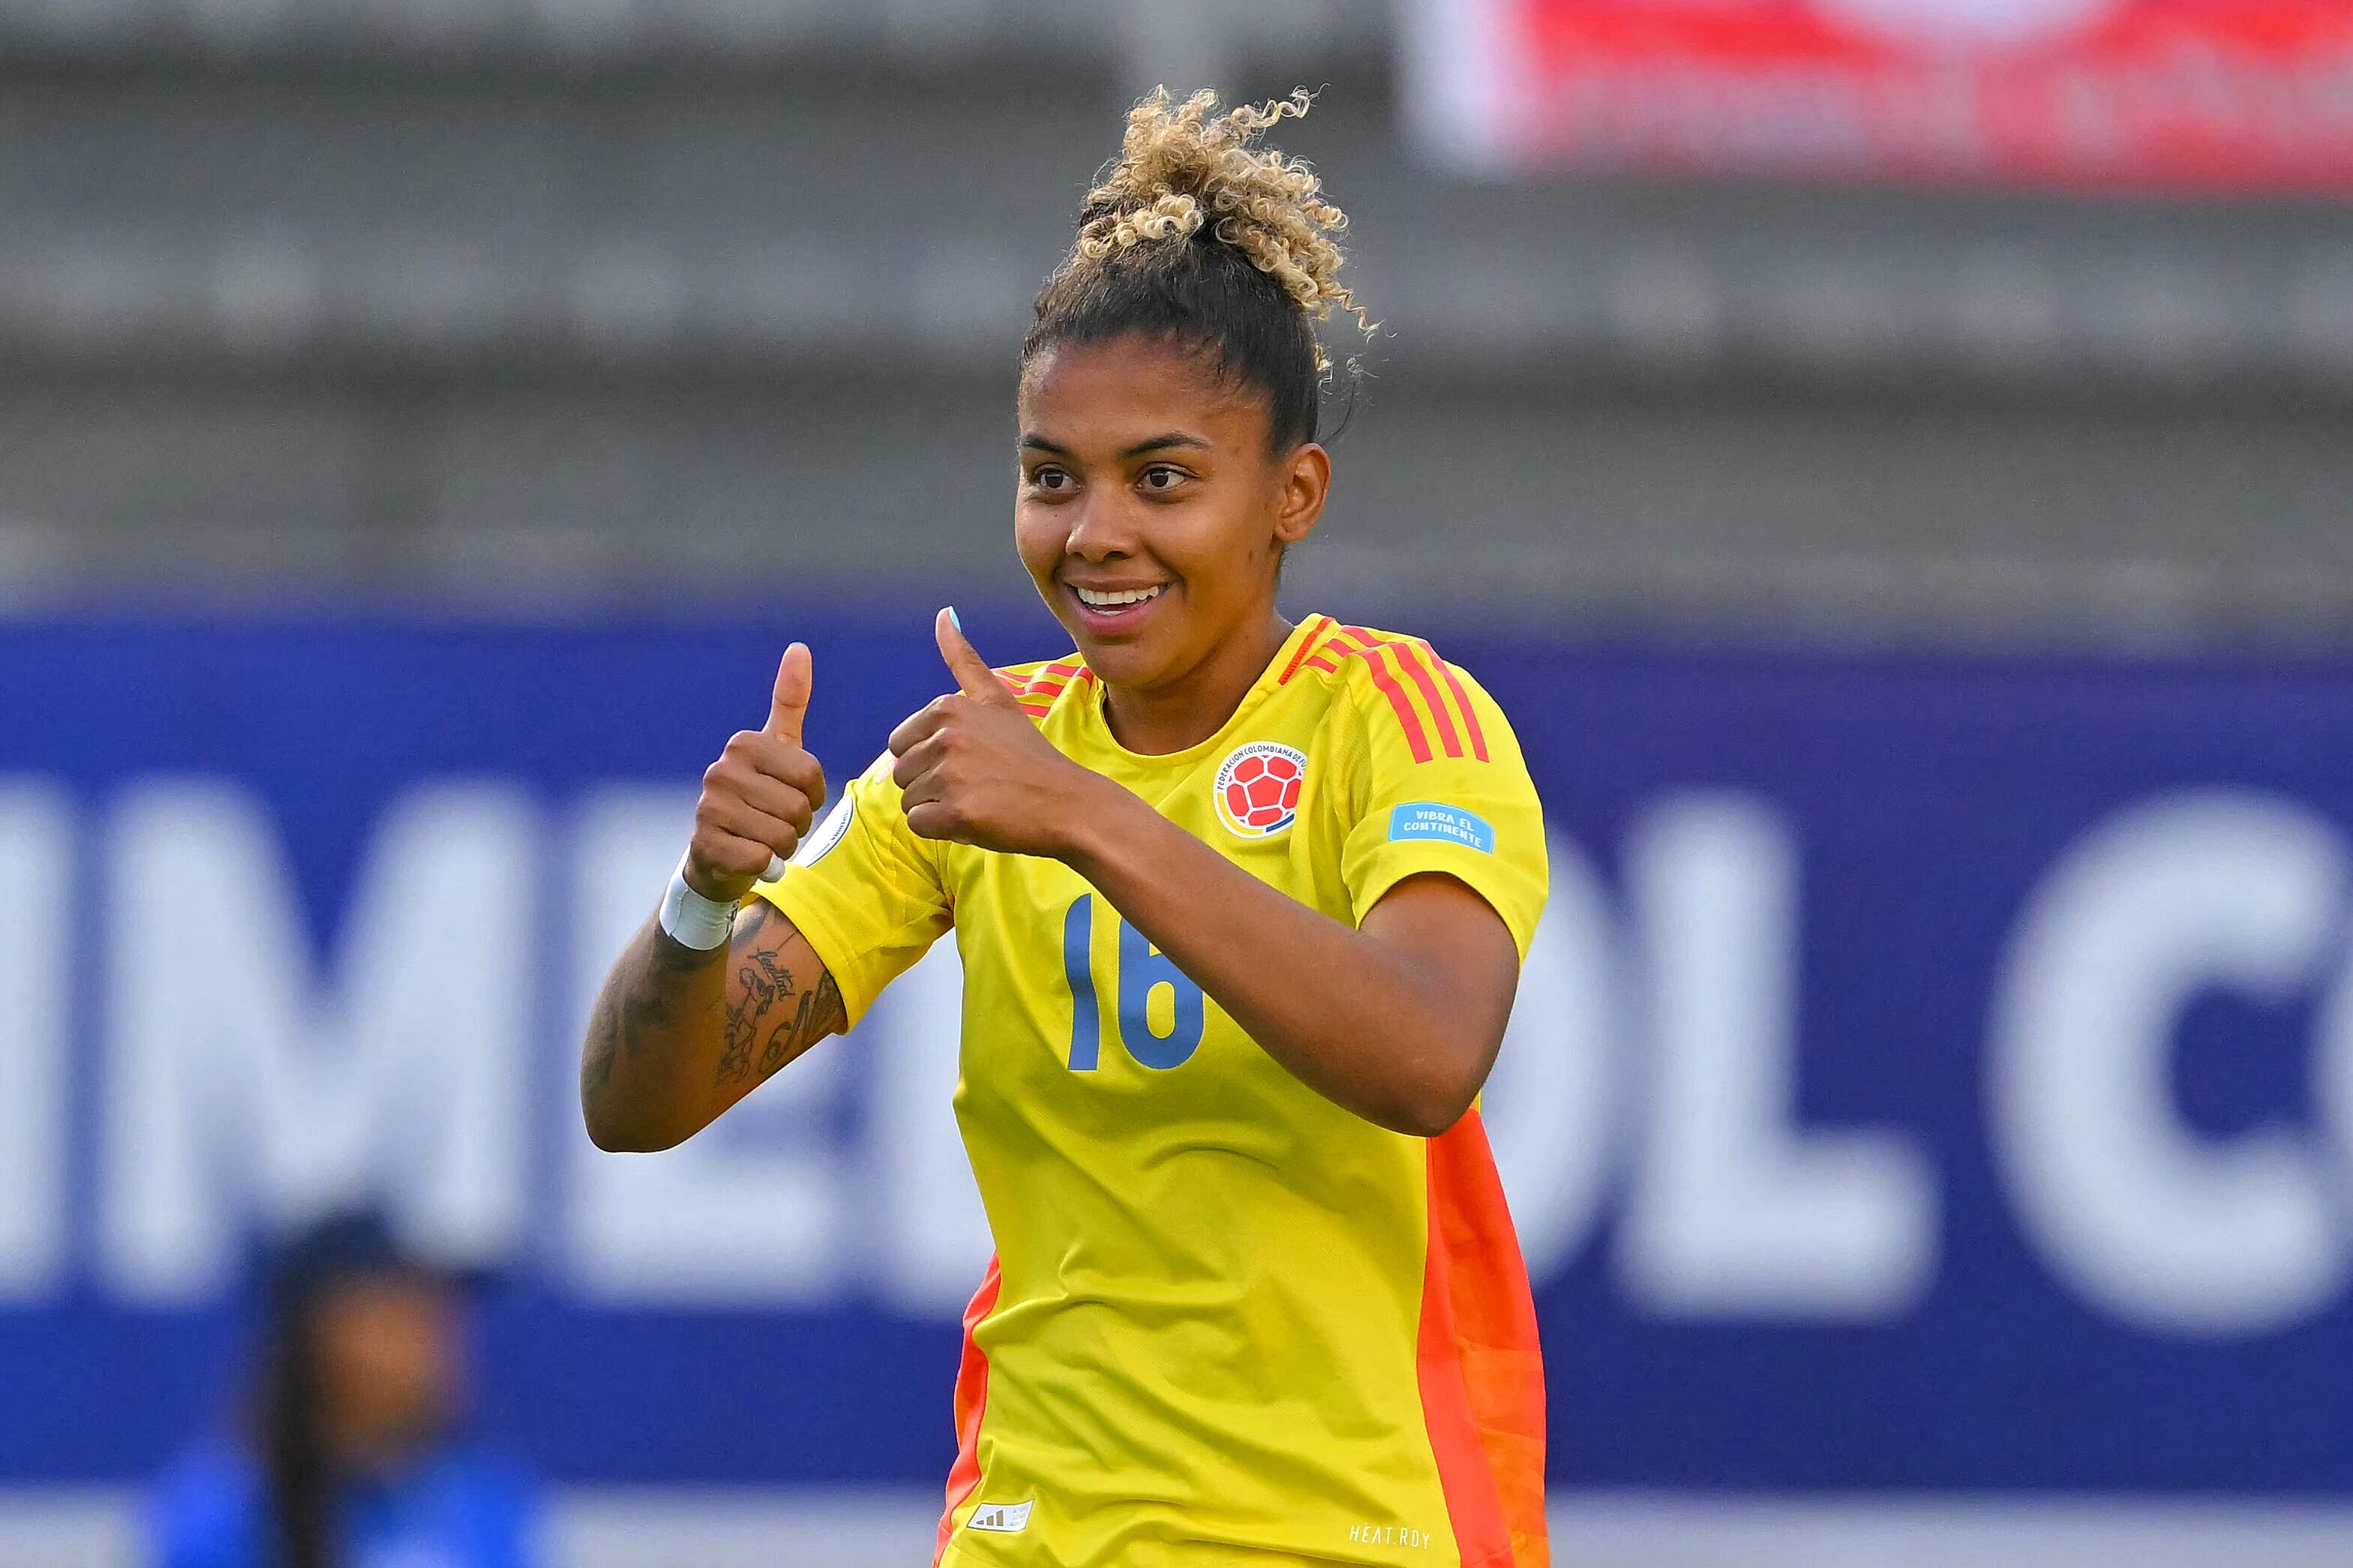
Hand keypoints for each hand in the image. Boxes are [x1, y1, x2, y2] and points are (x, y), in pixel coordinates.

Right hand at [683, 643, 827, 902]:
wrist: (718, 854)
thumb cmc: (758, 797)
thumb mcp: (778, 748)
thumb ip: (789, 701)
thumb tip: (799, 647)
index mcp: (743, 744)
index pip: (810, 773)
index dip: (813, 795)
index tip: (793, 796)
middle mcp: (720, 770)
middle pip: (797, 807)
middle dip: (798, 825)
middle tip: (776, 823)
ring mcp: (708, 807)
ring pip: (781, 835)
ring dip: (783, 846)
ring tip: (763, 840)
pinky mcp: (703, 843)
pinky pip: (760, 858)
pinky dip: (765, 865)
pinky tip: (750, 858)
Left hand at [890, 609, 1109, 855]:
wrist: (1068, 803)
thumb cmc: (1029, 755)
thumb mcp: (997, 699)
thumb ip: (964, 660)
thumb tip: (944, 613)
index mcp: (947, 707)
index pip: (901, 744)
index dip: (931, 759)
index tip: (971, 760)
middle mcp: (945, 736)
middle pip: (901, 773)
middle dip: (932, 785)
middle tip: (978, 784)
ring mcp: (950, 775)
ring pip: (909, 800)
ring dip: (938, 808)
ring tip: (980, 800)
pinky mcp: (955, 812)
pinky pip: (920, 825)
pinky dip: (943, 829)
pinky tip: (977, 819)